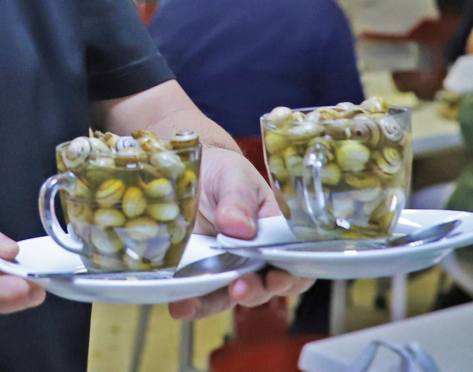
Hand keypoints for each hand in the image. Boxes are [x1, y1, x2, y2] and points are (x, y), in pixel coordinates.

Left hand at [168, 147, 311, 320]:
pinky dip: (190, 303)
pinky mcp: (199, 272)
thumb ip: (239, 199)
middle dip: (253, 291)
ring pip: (227, 296)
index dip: (289, 278)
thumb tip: (241, 227)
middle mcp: (254, 257)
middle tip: (240, 288)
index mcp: (275, 234)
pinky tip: (179, 304)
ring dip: (214, 303)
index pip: (293, 264)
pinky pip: (198, 294)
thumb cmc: (223, 171)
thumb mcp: (234, 176)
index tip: (275, 278)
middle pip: (263, 287)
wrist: (190, 168)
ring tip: (195, 303)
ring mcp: (225, 267)